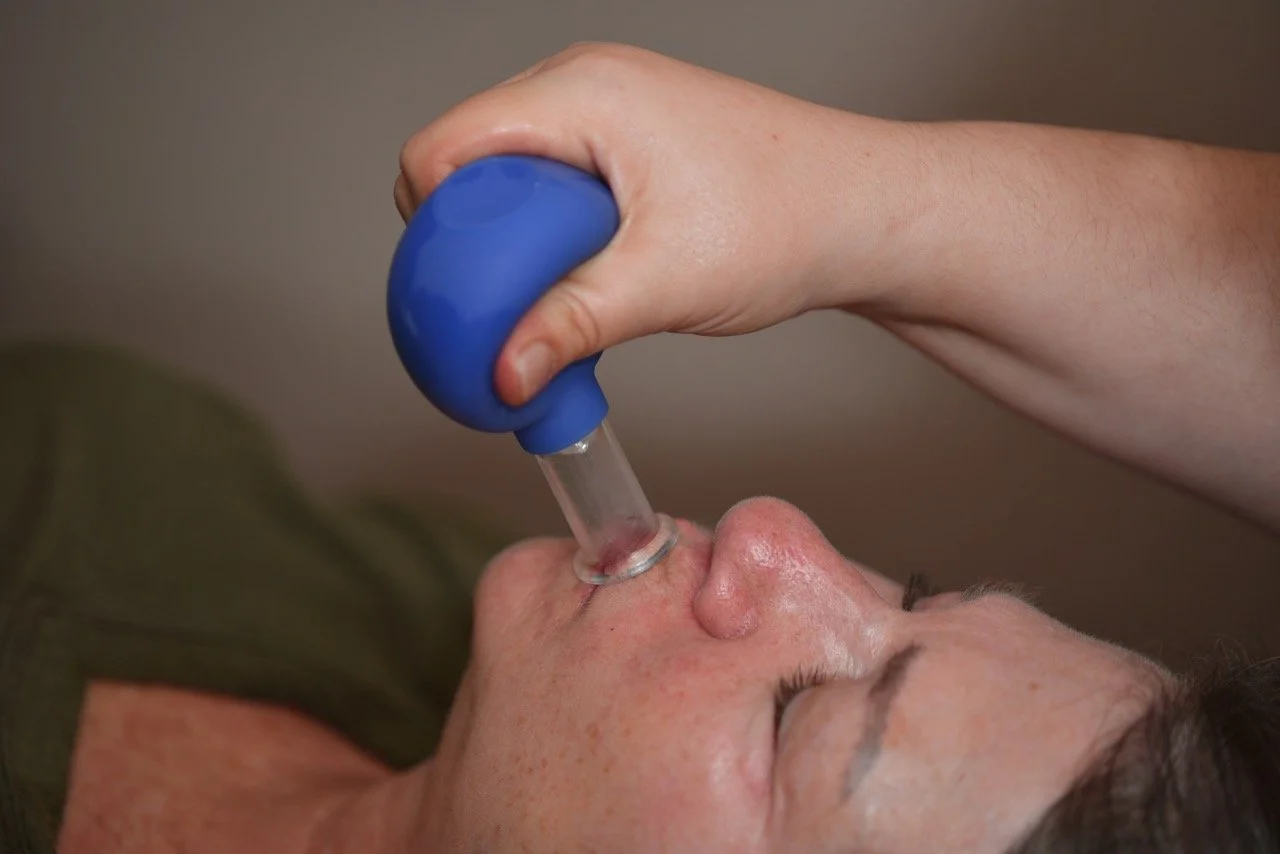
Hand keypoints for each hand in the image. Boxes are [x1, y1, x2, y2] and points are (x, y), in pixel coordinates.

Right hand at [395, 43, 913, 404]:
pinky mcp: (628, 133)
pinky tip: (578, 275)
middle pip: (470, 156)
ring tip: (542, 298)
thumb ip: (573, 323)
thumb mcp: (664, 283)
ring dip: (511, 237)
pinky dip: (547, 228)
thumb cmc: (784, 223)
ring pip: (511, 170)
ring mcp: (608, 101)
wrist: (863, 210)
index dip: (425, 223)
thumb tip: (503, 374)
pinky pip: (552, 175)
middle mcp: (584, 80)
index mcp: (581, 92)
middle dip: (468, 237)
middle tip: (496, 307)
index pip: (444, 144)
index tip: (450, 296)